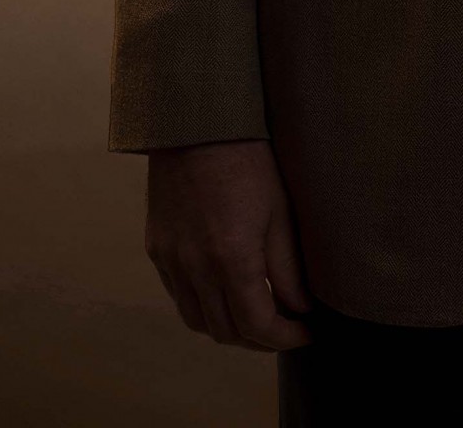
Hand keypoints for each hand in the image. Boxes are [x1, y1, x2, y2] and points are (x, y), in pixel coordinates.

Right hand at [145, 138, 312, 350]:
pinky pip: (178, 296)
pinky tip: (223, 293)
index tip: (306, 333)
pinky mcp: (156, 249)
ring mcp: (170, 260)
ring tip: (256, 317)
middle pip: (226, 332)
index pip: (258, 325)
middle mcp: (195, 267)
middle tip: (286, 327)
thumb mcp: (280, 211)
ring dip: (228, 329)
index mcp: (231, 258)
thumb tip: (301, 308)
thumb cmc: (247, 159)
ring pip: (197, 321)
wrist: (196, 123)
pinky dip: (202, 306)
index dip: (286, 337)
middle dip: (259, 339)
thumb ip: (289, 268)